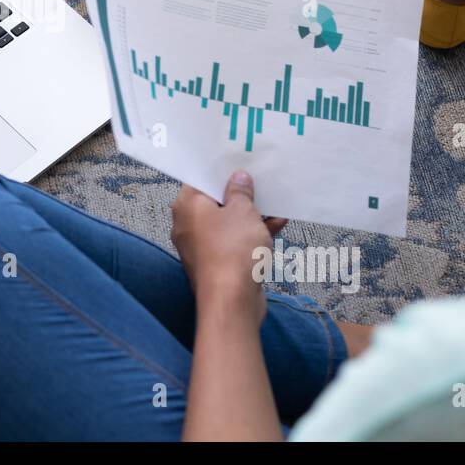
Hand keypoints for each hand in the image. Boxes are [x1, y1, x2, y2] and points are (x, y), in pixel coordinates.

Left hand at [170, 171, 286, 323]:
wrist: (232, 301)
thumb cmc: (232, 251)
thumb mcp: (243, 211)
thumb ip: (241, 192)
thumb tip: (239, 179)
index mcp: (187, 206)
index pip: (200, 179)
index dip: (221, 171)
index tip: (239, 163)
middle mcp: (189, 225)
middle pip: (215, 201)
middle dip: (240, 194)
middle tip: (260, 180)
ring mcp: (202, 246)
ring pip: (228, 222)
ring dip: (252, 214)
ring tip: (276, 202)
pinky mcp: (217, 263)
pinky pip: (234, 241)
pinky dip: (252, 233)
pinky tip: (278, 225)